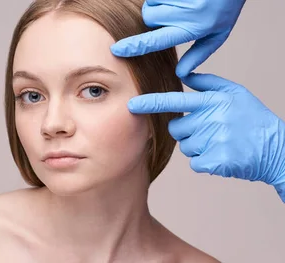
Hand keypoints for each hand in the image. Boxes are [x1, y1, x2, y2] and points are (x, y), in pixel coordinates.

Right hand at [111, 0, 245, 76]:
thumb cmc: (226, 6)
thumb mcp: (219, 33)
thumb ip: (199, 54)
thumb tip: (181, 74)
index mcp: (194, 27)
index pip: (156, 40)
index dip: (135, 46)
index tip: (117, 50)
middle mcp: (186, 12)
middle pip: (149, 18)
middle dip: (154, 17)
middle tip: (172, 14)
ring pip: (151, 4)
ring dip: (159, 4)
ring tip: (178, 2)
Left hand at [128, 73, 284, 202]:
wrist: (278, 149)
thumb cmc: (253, 119)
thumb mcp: (236, 93)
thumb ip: (208, 83)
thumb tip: (185, 74)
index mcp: (212, 101)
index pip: (174, 100)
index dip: (150, 103)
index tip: (132, 104)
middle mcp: (210, 119)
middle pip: (176, 129)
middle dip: (188, 131)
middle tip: (211, 131)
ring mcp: (213, 141)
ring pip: (185, 146)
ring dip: (198, 147)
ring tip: (221, 142)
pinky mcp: (215, 161)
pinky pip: (195, 163)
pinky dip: (206, 162)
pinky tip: (222, 155)